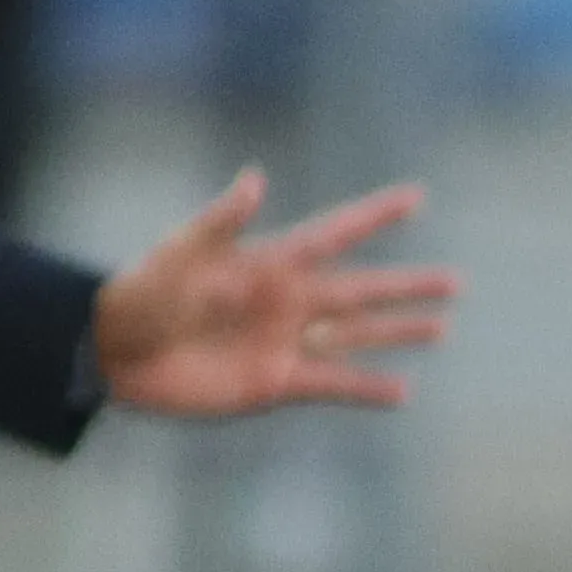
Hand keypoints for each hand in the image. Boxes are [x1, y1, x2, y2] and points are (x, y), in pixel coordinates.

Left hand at [91, 173, 459, 418]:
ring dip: (398, 332)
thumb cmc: (142, 293)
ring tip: (443, 328)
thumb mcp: (180, 251)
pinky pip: (333, 384)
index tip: (417, 197)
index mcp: (271, 262)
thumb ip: (222, 221)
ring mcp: (285, 342)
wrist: (115, 353)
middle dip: (409, 285)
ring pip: (356, 336)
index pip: (335, 233)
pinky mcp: (275, 383)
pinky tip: (403, 391)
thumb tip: (255, 180)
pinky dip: (367, 388)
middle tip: (456, 280)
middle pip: (362, 290)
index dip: (375, 216)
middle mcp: (287, 301)